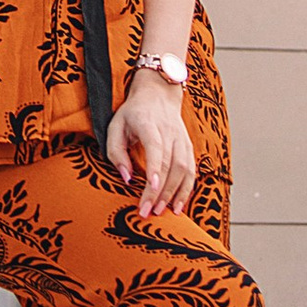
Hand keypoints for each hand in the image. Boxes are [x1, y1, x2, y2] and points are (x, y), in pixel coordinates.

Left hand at [106, 78, 197, 216]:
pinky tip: (178, 205)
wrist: (158, 94)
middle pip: (170, 164)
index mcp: (148, 123)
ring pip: (184, 169)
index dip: (156, 168)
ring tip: (163, 212)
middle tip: (149, 211)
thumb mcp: (115, 126)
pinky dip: (186, 190)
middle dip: (160, 191)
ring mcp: (182, 140)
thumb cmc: (133, 113)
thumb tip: (126, 178)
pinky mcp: (189, 147)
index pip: (156, 147)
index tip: (152, 187)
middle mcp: (169, 131)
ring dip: (175, 193)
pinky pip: (192, 171)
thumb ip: (116, 152)